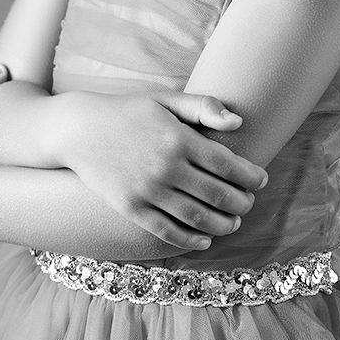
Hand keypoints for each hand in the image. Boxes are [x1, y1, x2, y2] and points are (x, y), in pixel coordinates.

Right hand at [61, 89, 269, 250]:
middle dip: (241, 202)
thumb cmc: (128, 111)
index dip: (250, 176)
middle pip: (217, 194)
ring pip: (197, 218)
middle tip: (248, 203)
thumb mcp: (165, 100)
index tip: (261, 179)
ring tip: (234, 223)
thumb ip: (202, 107)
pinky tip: (205, 240)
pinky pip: (167, 231)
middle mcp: (165, 167)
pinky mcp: (131, 208)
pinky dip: (191, 240)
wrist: (78, 130)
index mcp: (178, 138)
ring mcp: (147, 191)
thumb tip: (239, 124)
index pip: (227, 164)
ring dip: (222, 225)